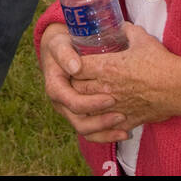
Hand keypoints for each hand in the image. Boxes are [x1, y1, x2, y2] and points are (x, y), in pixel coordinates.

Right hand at [40, 23, 127, 142]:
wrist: (59, 52)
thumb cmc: (61, 46)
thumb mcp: (59, 45)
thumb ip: (65, 54)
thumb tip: (75, 67)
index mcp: (55, 88)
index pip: (72, 102)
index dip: (91, 104)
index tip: (111, 98)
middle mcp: (62, 104)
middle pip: (79, 123)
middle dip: (101, 122)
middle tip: (122, 115)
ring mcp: (70, 111)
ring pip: (86, 131)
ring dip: (106, 132)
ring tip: (125, 129)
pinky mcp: (80, 114)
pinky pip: (92, 132)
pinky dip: (107, 134)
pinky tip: (124, 133)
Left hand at [67, 23, 180, 132]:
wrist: (179, 87)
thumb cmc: (160, 61)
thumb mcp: (141, 38)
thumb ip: (127, 30)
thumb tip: (122, 25)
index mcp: (107, 67)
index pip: (76, 68)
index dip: (72, 65)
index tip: (75, 61)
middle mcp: (107, 88)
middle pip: (77, 89)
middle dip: (75, 83)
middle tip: (78, 77)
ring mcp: (115, 106)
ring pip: (88, 109)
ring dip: (85, 102)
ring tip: (87, 96)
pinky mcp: (127, 119)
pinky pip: (107, 125)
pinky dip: (102, 120)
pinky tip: (104, 114)